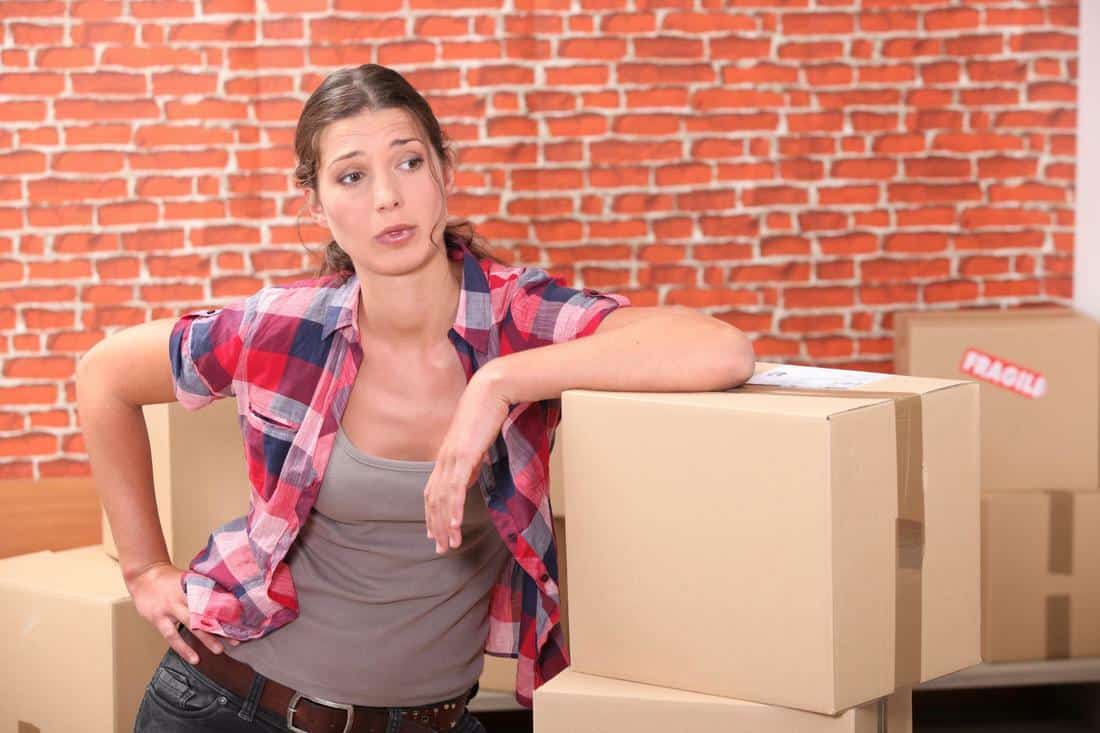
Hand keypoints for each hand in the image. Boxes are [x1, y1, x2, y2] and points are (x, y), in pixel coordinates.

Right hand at [125, 562, 239, 664]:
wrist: (143, 576)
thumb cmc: (169, 578)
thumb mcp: (188, 578)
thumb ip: (204, 588)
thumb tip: (227, 598)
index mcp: (193, 585)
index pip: (214, 596)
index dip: (228, 607)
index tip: (242, 617)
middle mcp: (183, 596)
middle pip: (206, 611)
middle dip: (222, 624)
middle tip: (237, 637)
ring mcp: (170, 608)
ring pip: (191, 625)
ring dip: (206, 638)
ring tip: (219, 650)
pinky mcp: (159, 619)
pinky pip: (172, 636)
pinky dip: (184, 648)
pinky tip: (194, 658)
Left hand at [424, 368, 510, 554]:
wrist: (491, 390)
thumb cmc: (486, 412)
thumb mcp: (476, 442)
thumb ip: (470, 460)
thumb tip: (468, 476)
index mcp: (446, 456)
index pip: (432, 492)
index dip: (431, 514)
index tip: (433, 533)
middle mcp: (444, 459)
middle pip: (434, 500)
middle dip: (435, 526)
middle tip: (440, 549)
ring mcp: (452, 458)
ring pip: (443, 499)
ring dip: (445, 525)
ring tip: (449, 545)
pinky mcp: (464, 456)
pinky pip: (456, 488)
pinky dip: (453, 509)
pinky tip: (454, 526)